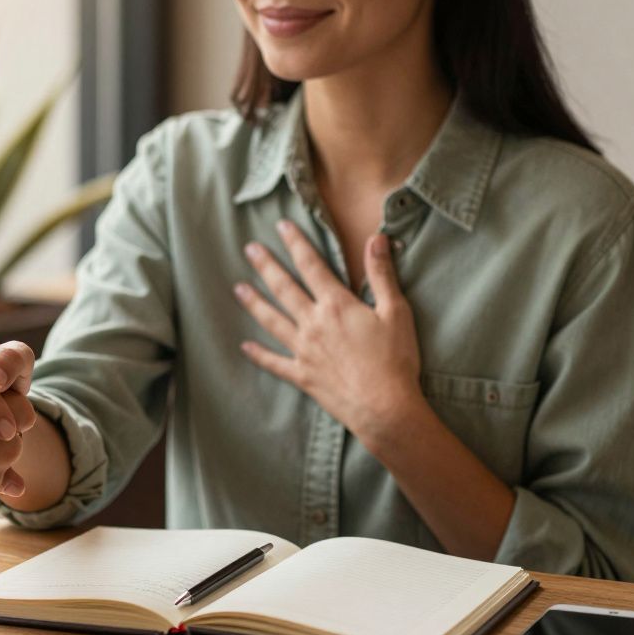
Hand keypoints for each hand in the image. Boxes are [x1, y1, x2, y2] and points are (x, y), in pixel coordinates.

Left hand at [232, 220, 424, 447]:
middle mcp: (314, 324)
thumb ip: (381, 275)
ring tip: (238, 288)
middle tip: (249, 248)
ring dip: (254, 303)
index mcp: (337, 305)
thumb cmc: (396, 360)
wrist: (385, 408)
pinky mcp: (302, 375)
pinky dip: (258, 354)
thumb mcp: (396, 312)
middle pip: (284, 288)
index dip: (296, 243)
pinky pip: (274, 362)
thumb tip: (376, 239)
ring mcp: (304, 350)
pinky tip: (244, 346)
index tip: (281, 226)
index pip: (311, 265)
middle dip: (266, 266)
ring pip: (272, 320)